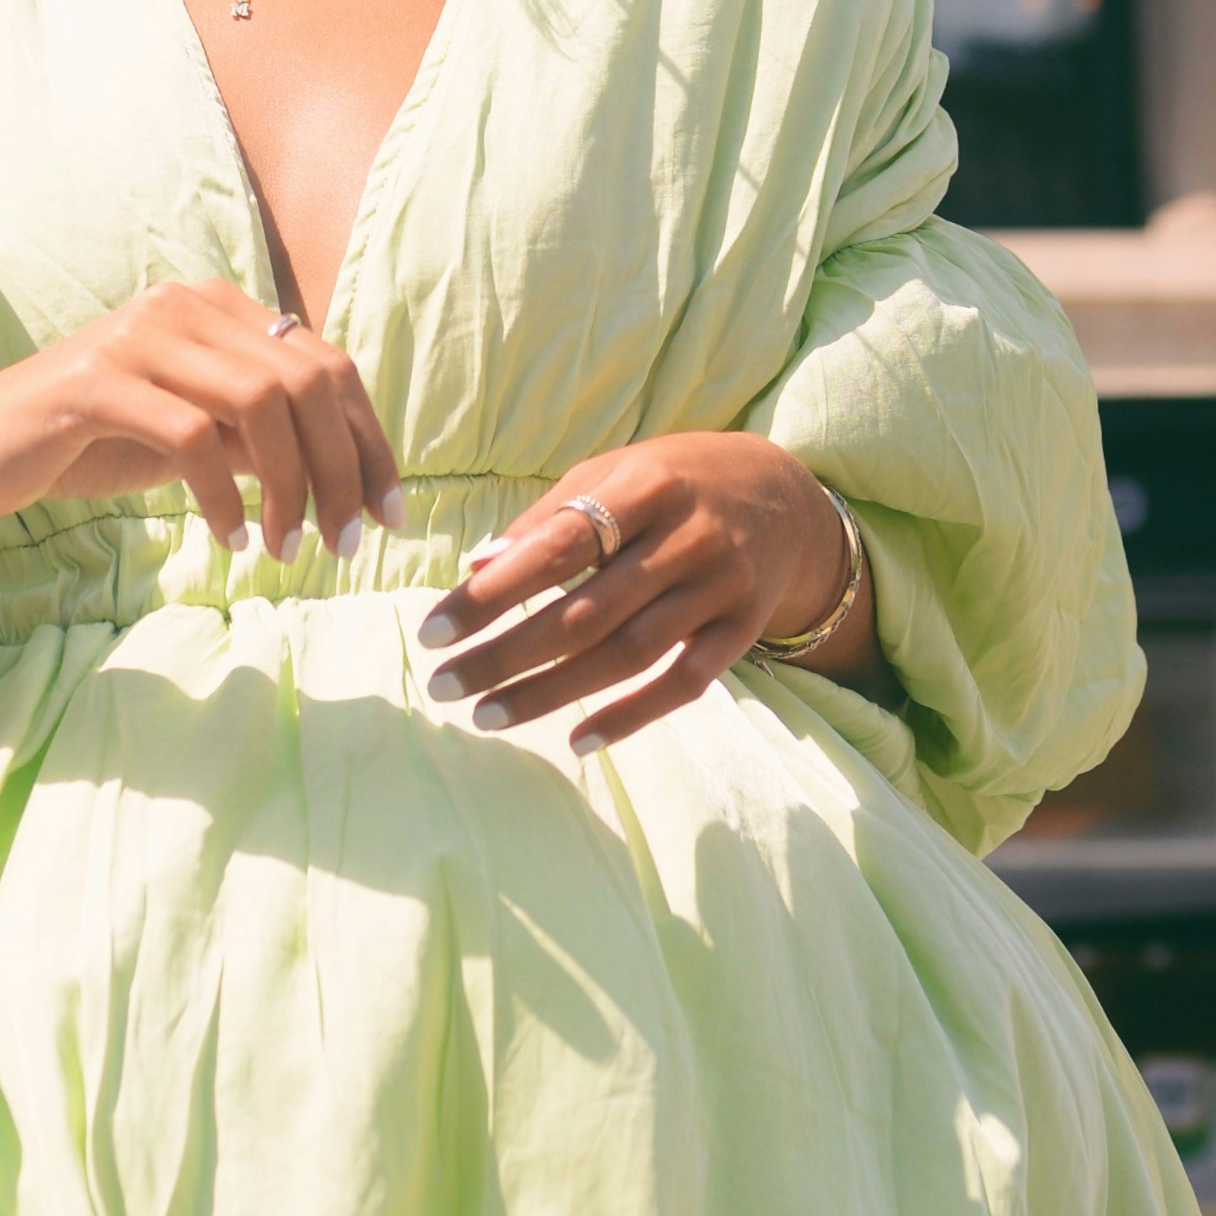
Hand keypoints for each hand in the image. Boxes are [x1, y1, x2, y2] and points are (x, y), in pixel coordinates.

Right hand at [2, 281, 404, 560]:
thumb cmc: (92, 441)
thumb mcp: (194, 431)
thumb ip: (259, 433)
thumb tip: (347, 469)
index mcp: (216, 307)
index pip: (328, 365)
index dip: (370, 441)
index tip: (390, 511)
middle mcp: (184, 305)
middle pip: (308, 381)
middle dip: (344, 470)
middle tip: (350, 543)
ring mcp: (139, 337)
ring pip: (260, 405)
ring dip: (291, 488)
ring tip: (289, 549)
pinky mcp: (97, 382)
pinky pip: (192, 438)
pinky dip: (224, 497)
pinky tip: (229, 537)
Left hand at [415, 435, 868, 756]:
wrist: (782, 495)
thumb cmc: (672, 481)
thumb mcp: (613, 474)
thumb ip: (548, 517)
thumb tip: (477, 564)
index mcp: (647, 487)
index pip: (556, 547)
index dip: (492, 594)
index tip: (433, 631)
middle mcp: (688, 538)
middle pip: (586, 612)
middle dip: (506, 656)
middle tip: (444, 685)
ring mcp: (721, 588)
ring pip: (628, 655)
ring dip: (552, 693)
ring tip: (487, 715)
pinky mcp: (742, 629)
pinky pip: (684, 684)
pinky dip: (631, 717)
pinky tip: (577, 741)